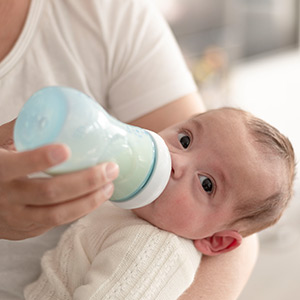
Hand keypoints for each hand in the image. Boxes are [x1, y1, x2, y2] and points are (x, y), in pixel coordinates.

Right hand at [0, 120, 118, 239]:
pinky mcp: (27, 229)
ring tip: (109, 186)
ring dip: (89, 200)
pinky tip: (95, 197)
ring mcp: (16, 218)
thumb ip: (20, 130)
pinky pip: (57, 222)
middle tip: (110, 168)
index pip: (17, 165)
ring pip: (58, 215)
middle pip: (49, 193)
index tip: (66, 150)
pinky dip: (80, 210)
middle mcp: (5, 197)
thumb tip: (53, 111)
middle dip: (85, 181)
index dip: (40, 159)